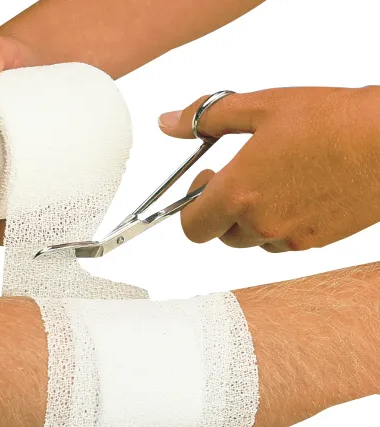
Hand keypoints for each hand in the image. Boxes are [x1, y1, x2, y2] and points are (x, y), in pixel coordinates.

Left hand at [158, 86, 379, 251]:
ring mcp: (290, 237)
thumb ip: (207, 118)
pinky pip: (281, 242)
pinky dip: (277, 224)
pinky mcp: (315, 242)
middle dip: (219, 210)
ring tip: (270, 181)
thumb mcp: (260, 106)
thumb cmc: (334, 121)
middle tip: (236, 178)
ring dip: (249, 218)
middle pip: (219, 235)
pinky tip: (295, 193)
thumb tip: (169, 123)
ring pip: (251, 240)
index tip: (206, 180)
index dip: (191, 205)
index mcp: (239, 193)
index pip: (191, 226)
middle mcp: (261, 223)